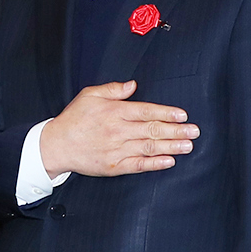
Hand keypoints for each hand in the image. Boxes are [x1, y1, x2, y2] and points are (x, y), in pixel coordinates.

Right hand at [38, 80, 199, 177]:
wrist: (56, 145)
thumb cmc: (73, 119)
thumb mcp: (90, 95)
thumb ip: (112, 89)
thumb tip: (133, 85)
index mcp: (114, 111)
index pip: (146, 111)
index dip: (167, 113)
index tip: (182, 115)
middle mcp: (118, 130)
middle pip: (153, 130)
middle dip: (176, 131)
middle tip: (194, 131)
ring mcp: (117, 150)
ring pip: (149, 147)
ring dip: (171, 147)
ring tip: (188, 146)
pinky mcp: (114, 166)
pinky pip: (138, 165)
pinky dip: (154, 163)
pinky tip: (169, 161)